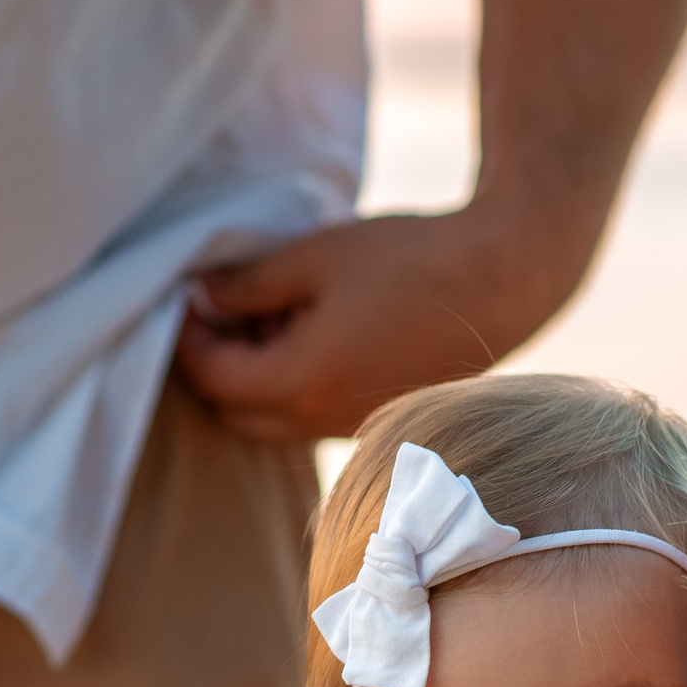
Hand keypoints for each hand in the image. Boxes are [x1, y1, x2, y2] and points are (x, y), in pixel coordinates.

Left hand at [174, 201, 598, 443]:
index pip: (212, 378)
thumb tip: (201, 298)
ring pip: (273, 420)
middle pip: (234, 412)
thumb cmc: (410, 260)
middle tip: (220, 304)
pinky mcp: (377, 420)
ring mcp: (353, 429)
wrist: (503, 281)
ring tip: (273, 310)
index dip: (188, 338)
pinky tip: (315, 328)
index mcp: (301, 382)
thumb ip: (248, 285)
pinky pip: (311, 415)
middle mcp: (322, 421)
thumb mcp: (315, 258)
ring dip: (256, 376)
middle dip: (215, 364)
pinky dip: (293, 383)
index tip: (183, 295)